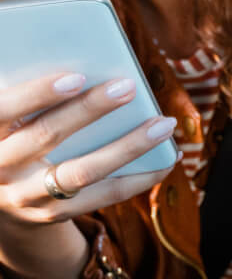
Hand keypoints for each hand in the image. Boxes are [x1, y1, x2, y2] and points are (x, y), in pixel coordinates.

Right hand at [0, 72, 177, 226]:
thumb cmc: (17, 134)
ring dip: (128, 146)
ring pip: (82, 171)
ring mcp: (27, 195)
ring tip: (163, 123)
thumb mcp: (13, 118)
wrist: (3, 197)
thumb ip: (35, 98)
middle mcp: (1, 167)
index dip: (37, 94)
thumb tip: (92, 64)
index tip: (78, 76)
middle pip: (46, 135)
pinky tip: (168, 158)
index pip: (3, 110)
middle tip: (129, 87)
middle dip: (90, 109)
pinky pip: (103, 195)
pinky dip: (140, 177)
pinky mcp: (54, 214)